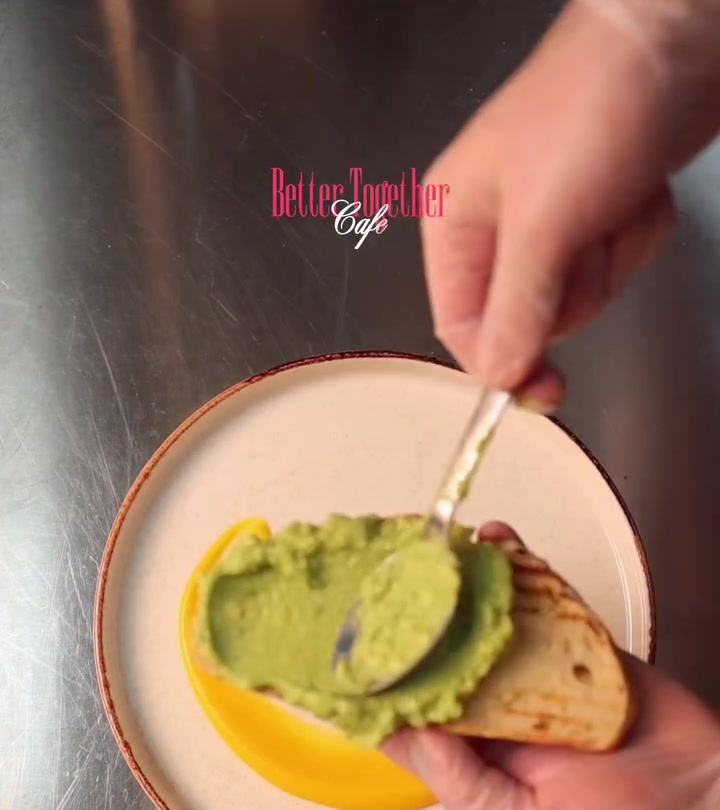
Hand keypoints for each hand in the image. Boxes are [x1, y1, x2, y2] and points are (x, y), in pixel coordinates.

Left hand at [384, 525, 719, 809]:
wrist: (702, 801)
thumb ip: (463, 785)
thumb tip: (406, 732)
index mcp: (471, 755)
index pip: (408, 714)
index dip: (371, 684)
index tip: (335, 649)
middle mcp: (494, 709)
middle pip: (439, 655)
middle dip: (407, 618)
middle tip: (375, 575)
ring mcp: (534, 669)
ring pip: (485, 618)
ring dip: (457, 582)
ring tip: (429, 544)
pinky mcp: (576, 640)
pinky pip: (542, 598)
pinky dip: (519, 567)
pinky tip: (495, 541)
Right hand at [422, 0, 719, 400]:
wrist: (673, 43)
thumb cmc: (592, 109)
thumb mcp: (542, 224)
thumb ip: (515, 310)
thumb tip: (497, 375)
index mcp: (457, 221)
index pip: (462, 326)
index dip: (500, 360)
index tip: (542, 388)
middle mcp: (497, 226)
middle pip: (527, 317)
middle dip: (574, 288)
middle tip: (588, 237)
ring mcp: (552, 220)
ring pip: (579, 295)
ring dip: (612, 259)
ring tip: (616, 201)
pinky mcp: (598, 213)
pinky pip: (615, 264)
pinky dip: (637, 236)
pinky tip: (637, 192)